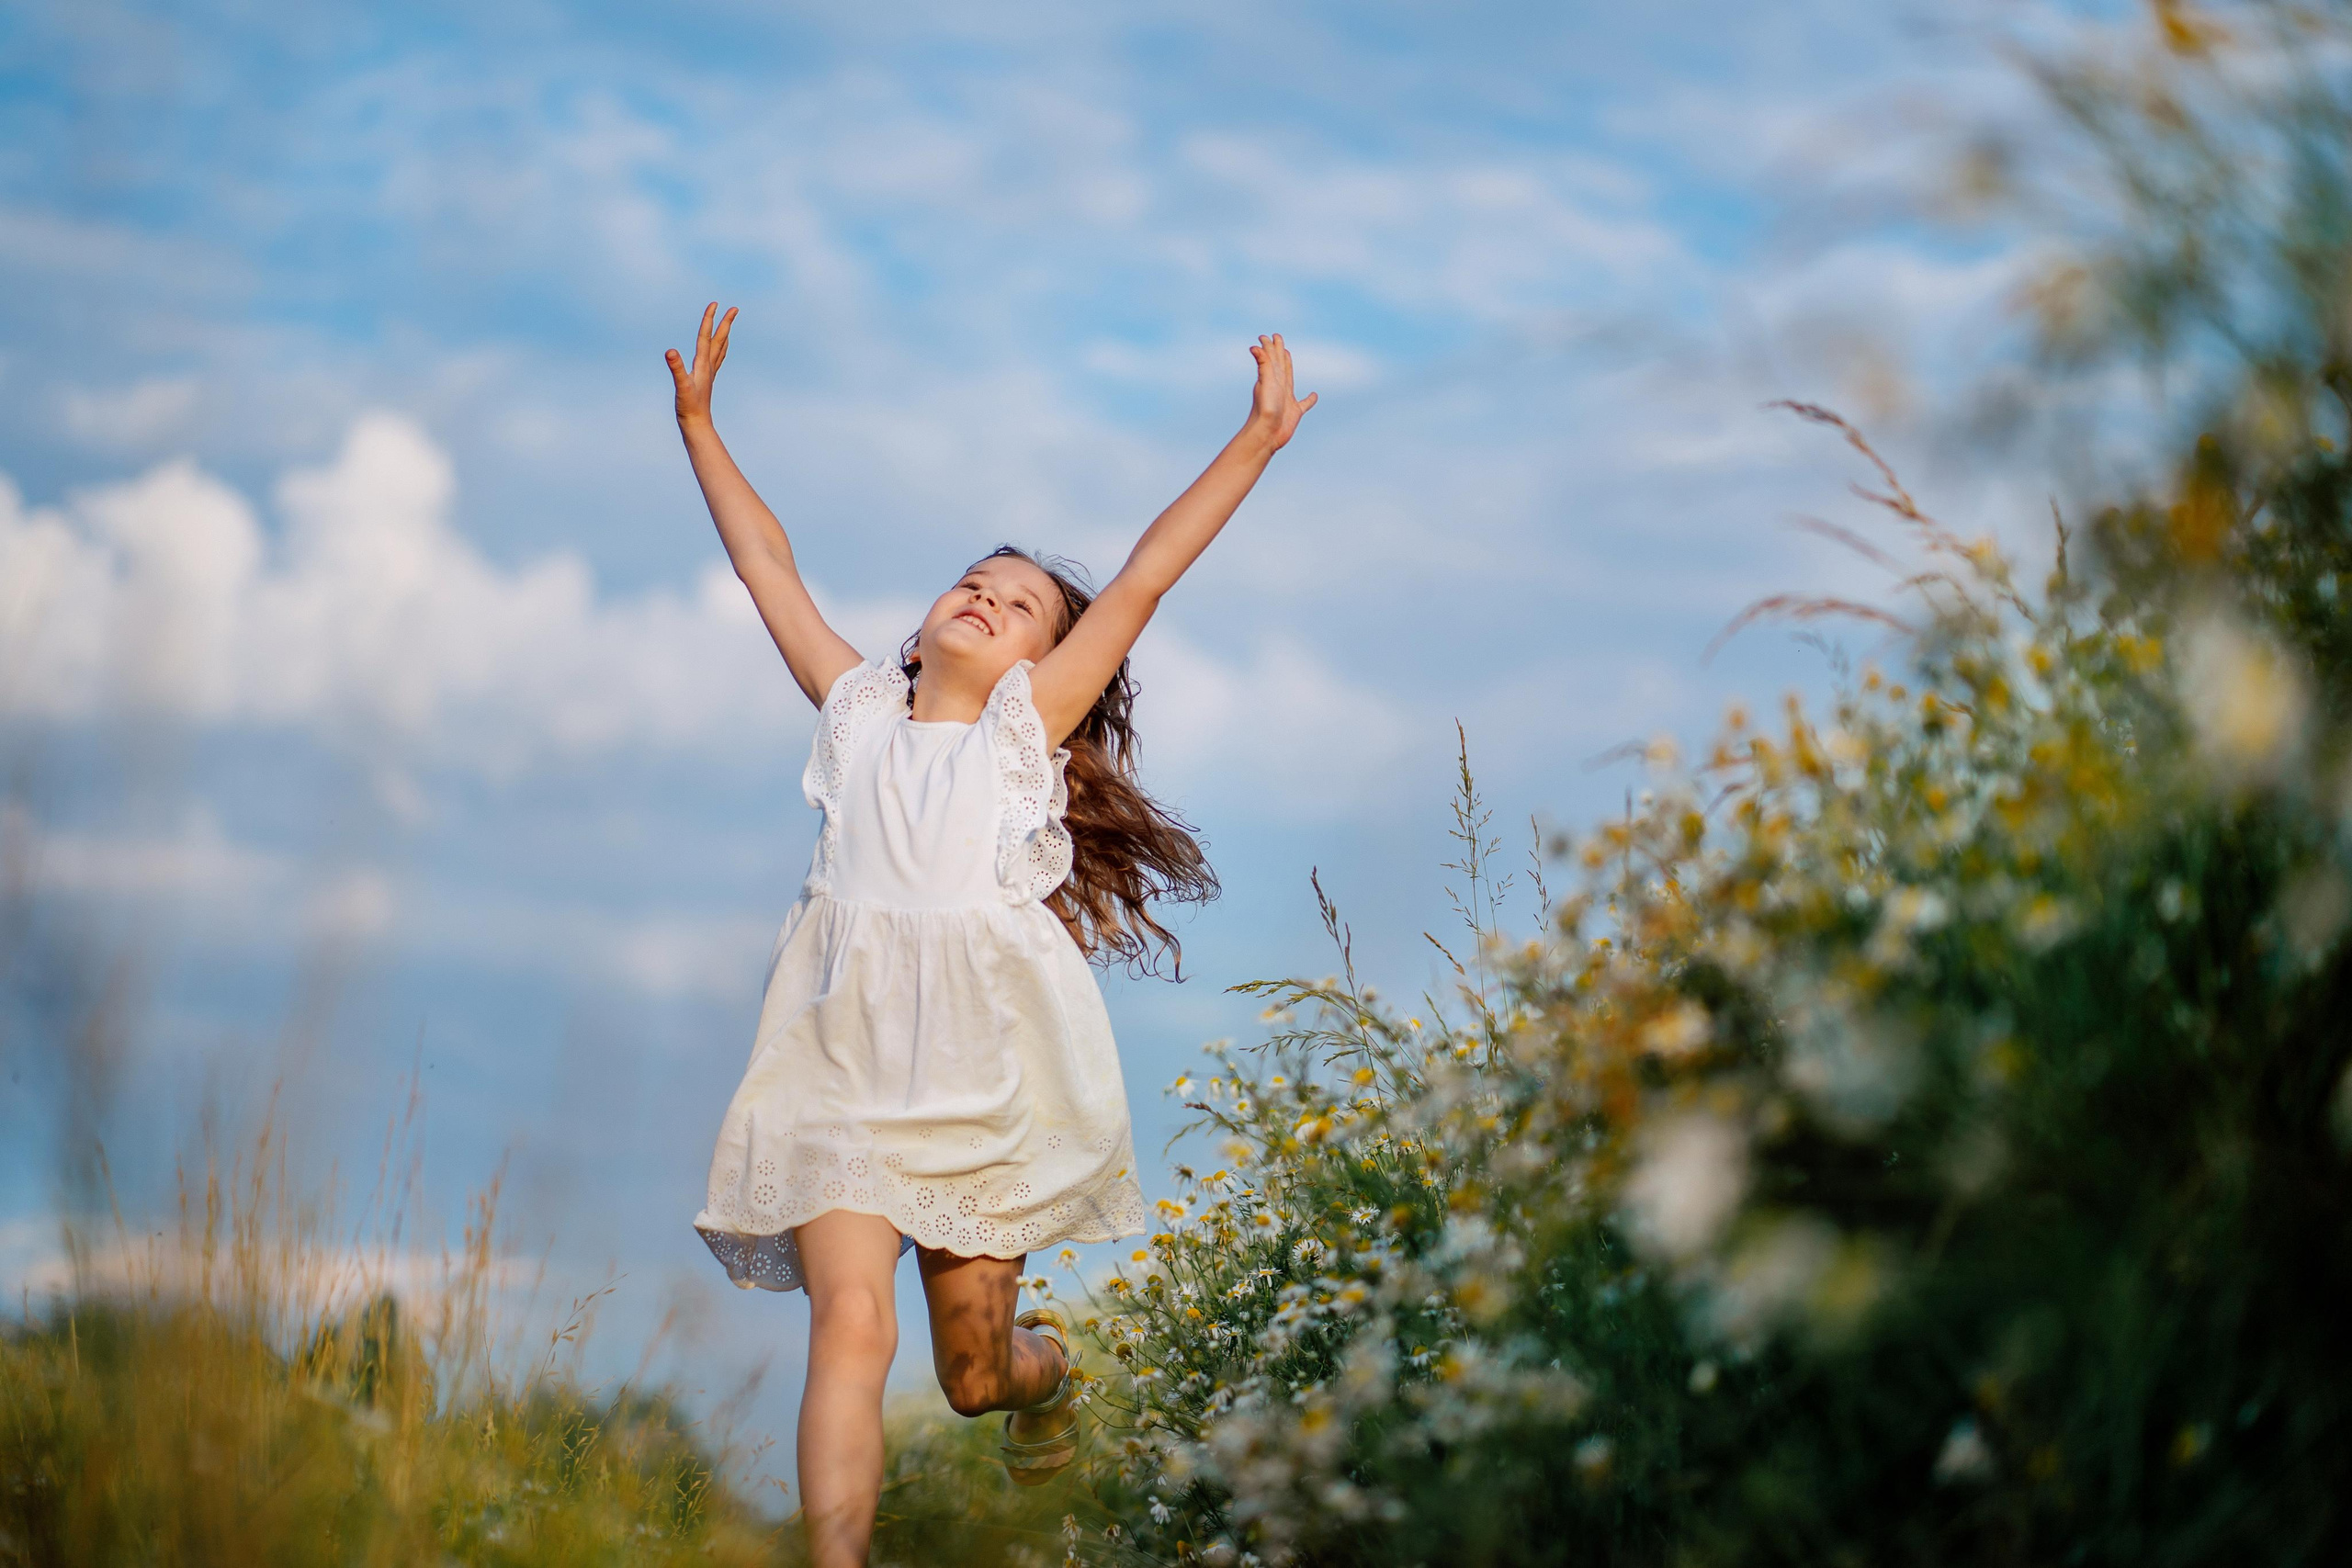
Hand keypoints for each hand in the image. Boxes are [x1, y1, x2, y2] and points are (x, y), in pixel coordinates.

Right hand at [666, 303, 737, 425]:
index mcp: (702, 365)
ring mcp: (709, 374)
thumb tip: (670, 351)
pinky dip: (718, 351)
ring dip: (724, 335)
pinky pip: (715, 361)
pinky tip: (716, 353)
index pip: (706, 336)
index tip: (715, 303)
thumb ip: (676, 368)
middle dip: (726, 323)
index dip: (709, 319)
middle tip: (734, 308)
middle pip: (719, 340)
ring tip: (729, 326)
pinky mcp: (706, 381)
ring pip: (720, 350)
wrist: (697, 426)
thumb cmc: (689, 408)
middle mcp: (708, 367)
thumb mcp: (681, 386)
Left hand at [1246, 333, 1317, 449]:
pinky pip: (1304, 404)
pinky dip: (1309, 400)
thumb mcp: (1266, 383)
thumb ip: (1263, 364)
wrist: (1266, 434)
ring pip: (1289, 379)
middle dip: (1278, 351)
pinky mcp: (1294, 413)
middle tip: (1277, 338)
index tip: (1270, 335)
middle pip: (1280, 364)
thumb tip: (1255, 347)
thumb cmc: (1265, 409)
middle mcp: (1278, 387)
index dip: (1273, 346)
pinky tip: (1314, 396)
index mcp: (1272, 379)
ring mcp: (1286, 399)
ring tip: (1288, 357)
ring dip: (1288, 367)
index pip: (1273, 358)